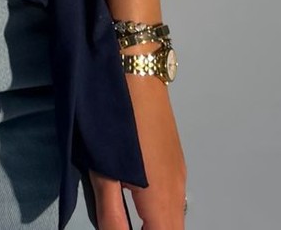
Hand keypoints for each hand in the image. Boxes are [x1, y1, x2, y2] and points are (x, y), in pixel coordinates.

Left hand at [88, 78, 186, 228]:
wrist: (134, 66)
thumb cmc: (114, 116)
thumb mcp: (103, 169)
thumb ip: (111, 213)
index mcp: (161, 197)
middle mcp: (177, 188)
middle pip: (172, 229)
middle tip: (123, 228)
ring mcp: (178, 170)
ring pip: (174, 216)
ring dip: (156, 225)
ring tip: (131, 223)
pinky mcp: (173, 157)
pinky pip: (172, 198)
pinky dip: (159, 212)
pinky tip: (139, 207)